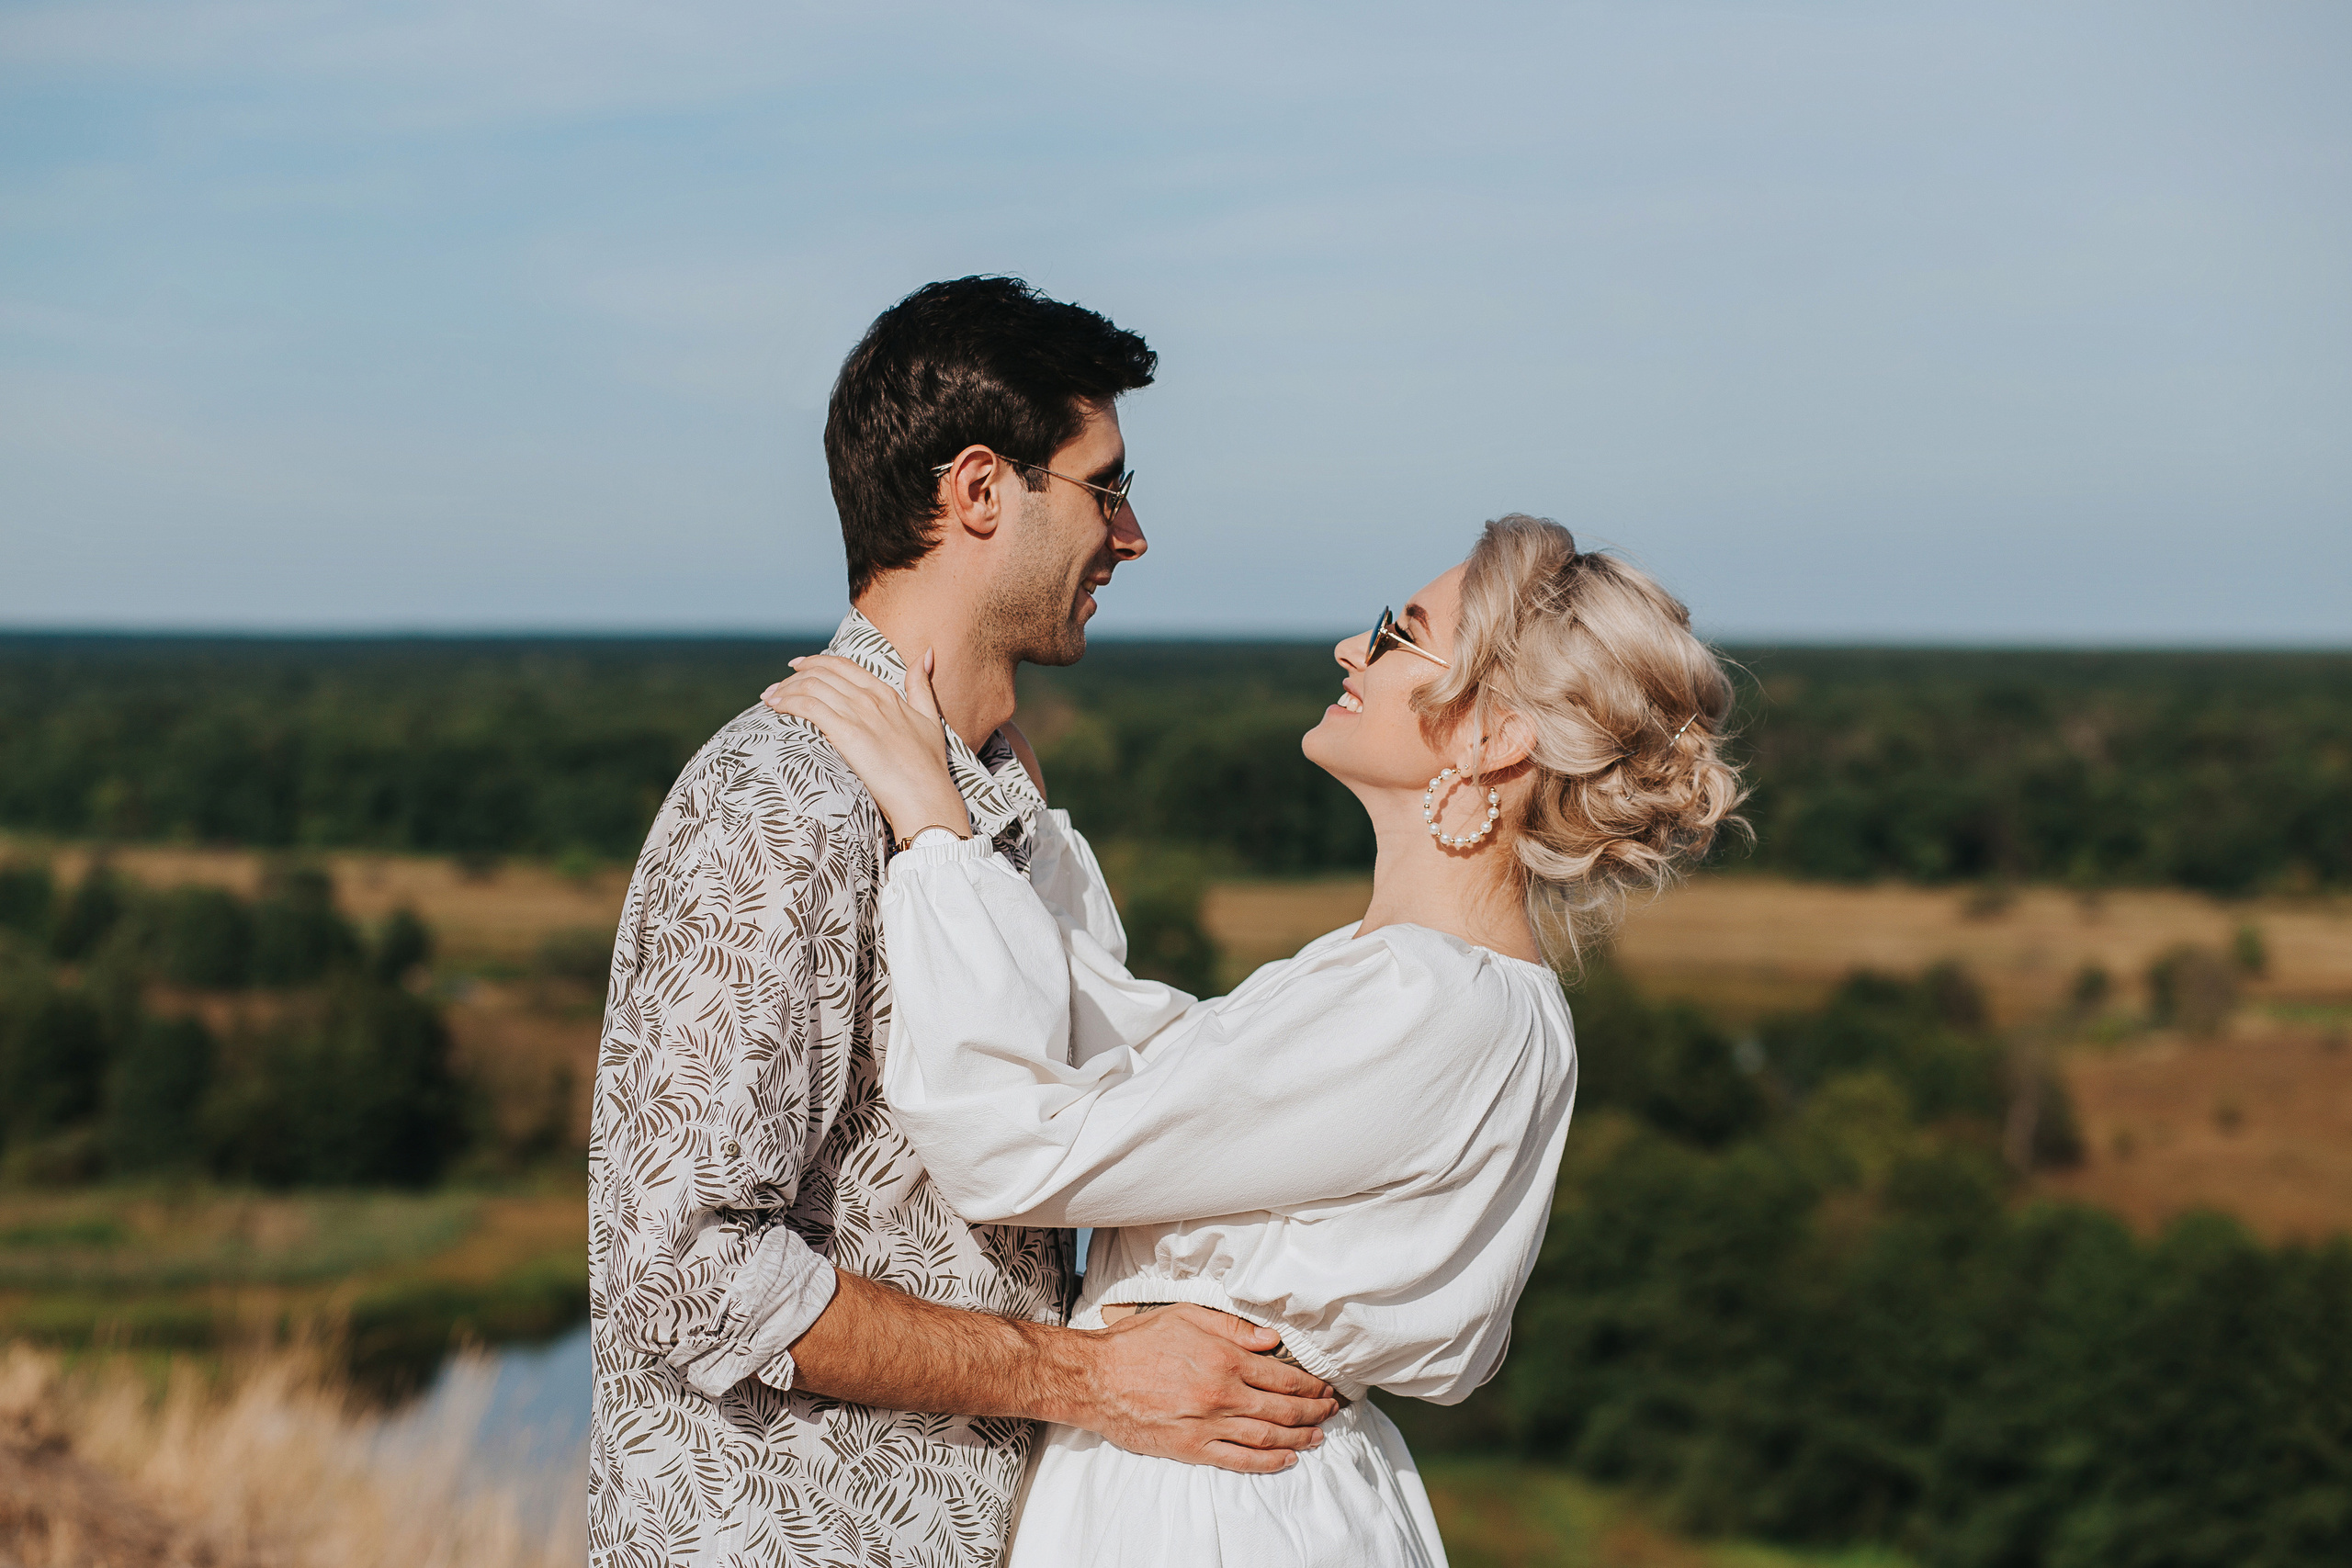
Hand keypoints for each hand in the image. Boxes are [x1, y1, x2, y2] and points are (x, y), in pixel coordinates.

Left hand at [761, 653, 970, 842]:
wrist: (925, 796)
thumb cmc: (928, 766)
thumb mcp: (930, 718)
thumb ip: (921, 685)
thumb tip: (926, 652)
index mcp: (887, 693)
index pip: (843, 666)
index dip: (816, 662)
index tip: (796, 666)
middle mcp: (870, 698)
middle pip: (822, 674)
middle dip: (793, 677)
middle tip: (775, 687)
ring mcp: (859, 714)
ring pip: (812, 687)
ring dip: (785, 690)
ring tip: (768, 698)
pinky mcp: (847, 734)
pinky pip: (810, 707)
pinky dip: (789, 703)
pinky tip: (775, 708)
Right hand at [1048, 1306, 1340, 1473]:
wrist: (1096, 1378)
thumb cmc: (1137, 1341)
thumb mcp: (1186, 1316)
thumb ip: (1233, 1328)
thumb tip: (1273, 1339)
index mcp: (1224, 1360)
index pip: (1282, 1376)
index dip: (1309, 1384)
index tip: (1324, 1387)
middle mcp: (1222, 1395)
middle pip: (1282, 1408)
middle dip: (1313, 1411)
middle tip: (1331, 1411)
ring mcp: (1208, 1426)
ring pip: (1267, 1437)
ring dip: (1299, 1437)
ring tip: (1318, 1437)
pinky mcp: (1191, 1449)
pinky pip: (1239, 1460)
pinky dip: (1267, 1462)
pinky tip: (1286, 1459)